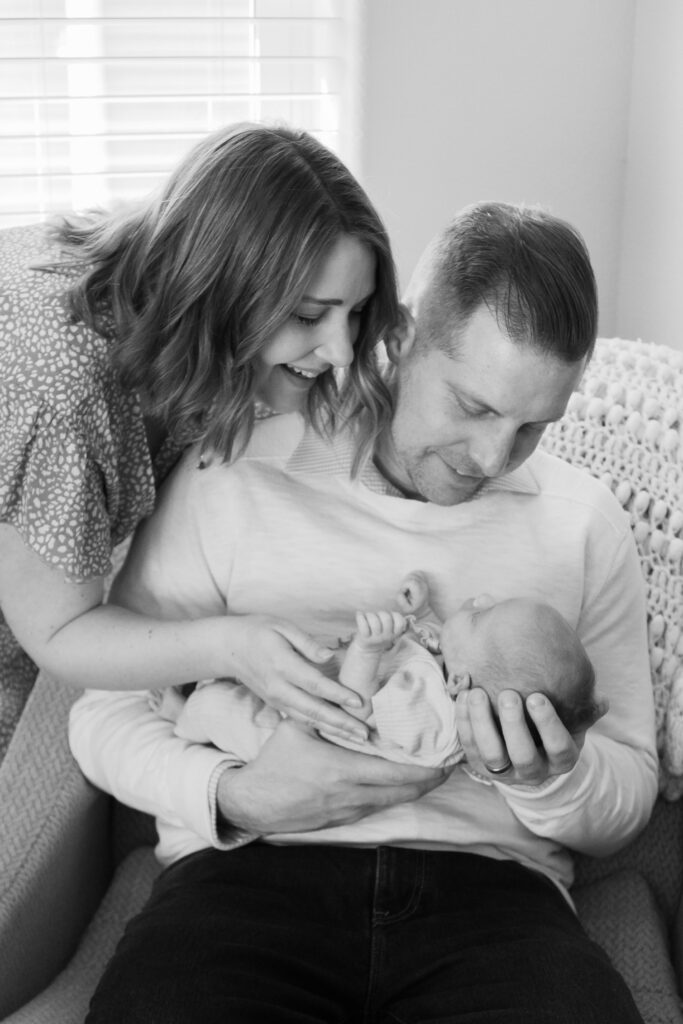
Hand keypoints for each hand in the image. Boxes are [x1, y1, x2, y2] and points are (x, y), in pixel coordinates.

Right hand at [217, 719, 449, 833]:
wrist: (254, 803)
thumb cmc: (275, 762)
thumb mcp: (298, 728)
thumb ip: (325, 713)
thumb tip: (349, 693)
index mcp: (343, 770)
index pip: (397, 774)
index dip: (426, 770)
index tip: (446, 758)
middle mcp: (351, 795)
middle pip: (403, 791)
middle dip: (429, 779)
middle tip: (449, 765)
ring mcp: (349, 810)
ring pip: (393, 801)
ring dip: (414, 789)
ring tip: (432, 772)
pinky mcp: (343, 819)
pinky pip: (378, 807)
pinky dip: (394, 795)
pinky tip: (401, 784)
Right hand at [221, 615, 369, 742]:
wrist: (229, 648)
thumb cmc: (259, 631)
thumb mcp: (282, 627)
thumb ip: (307, 642)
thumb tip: (328, 656)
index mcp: (282, 665)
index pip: (314, 684)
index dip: (337, 694)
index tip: (359, 702)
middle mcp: (278, 687)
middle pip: (313, 709)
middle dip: (340, 723)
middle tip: (365, 734)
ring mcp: (275, 699)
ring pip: (307, 719)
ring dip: (333, 731)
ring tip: (357, 740)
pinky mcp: (275, 704)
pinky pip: (299, 719)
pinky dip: (319, 728)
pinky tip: (337, 734)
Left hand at [454, 687, 580, 785]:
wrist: (529, 741)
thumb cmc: (554, 721)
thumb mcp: (572, 718)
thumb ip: (584, 708)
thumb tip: (602, 701)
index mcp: (562, 759)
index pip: (559, 748)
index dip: (548, 725)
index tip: (538, 697)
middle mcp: (534, 771)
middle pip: (523, 756)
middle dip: (514, 725)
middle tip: (508, 694)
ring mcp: (505, 771)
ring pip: (491, 755)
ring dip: (483, 723)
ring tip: (479, 693)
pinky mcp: (479, 764)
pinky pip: (469, 745)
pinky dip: (464, 721)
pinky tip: (464, 696)